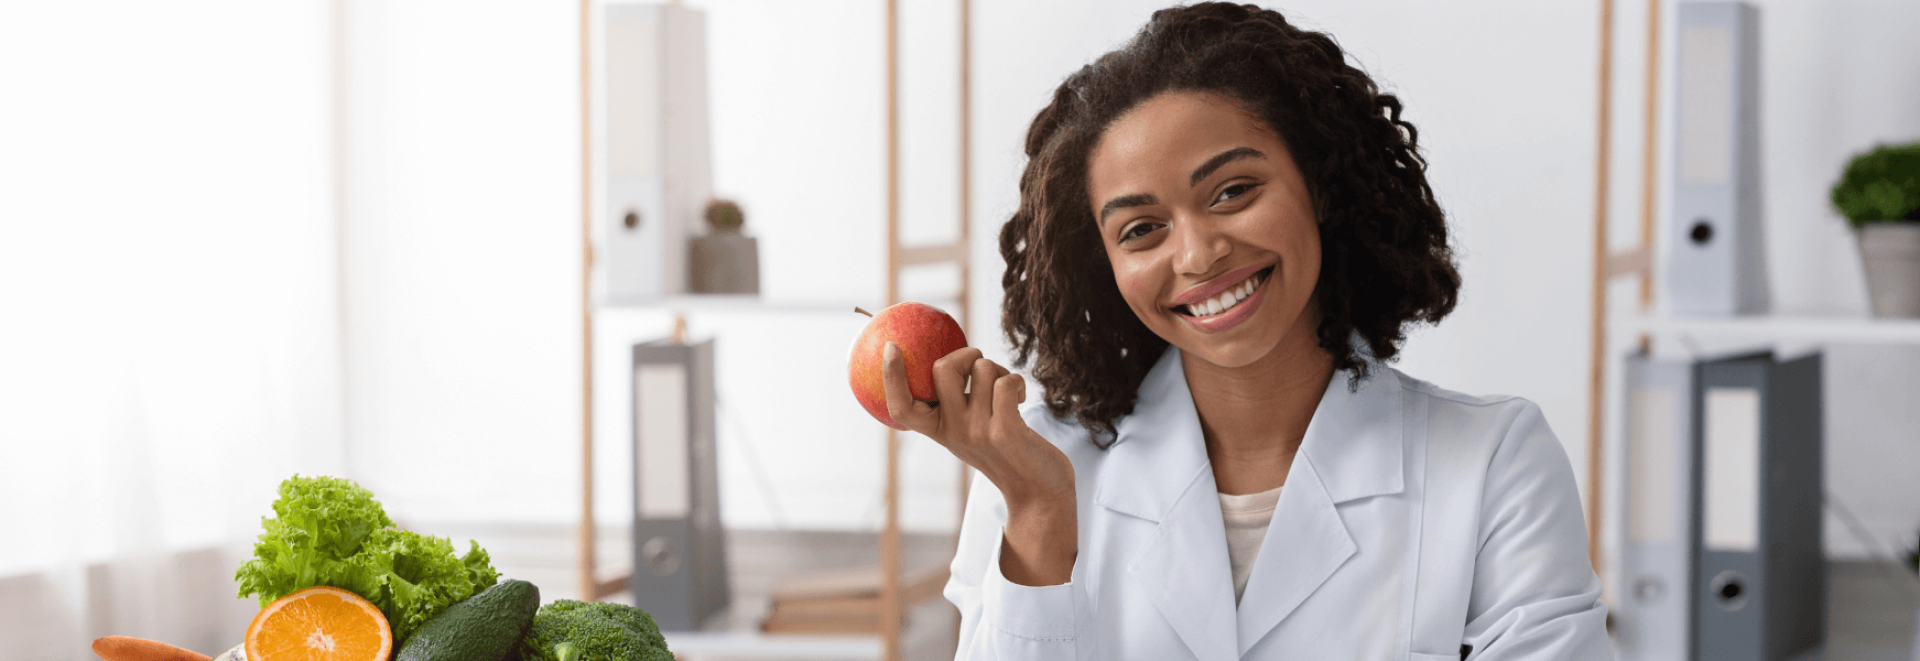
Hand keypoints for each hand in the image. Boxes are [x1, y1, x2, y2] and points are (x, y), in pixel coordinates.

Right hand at [882, 343, 1077, 584]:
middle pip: (943, 369)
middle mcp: (953, 432)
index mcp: (938, 432)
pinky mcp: (1005, 431)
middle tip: (980, 367)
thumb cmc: (1004, 453)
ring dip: (1001, 371)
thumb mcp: (969, 434)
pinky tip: (1021, 398)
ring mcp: (978, 432)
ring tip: (1007, 392)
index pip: (902, 408)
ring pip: (983, 368)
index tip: (890, 346)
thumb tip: (950, 361)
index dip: (891, 376)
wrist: (1038, 493)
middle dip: (967, 354)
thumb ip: (956, 407)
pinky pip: (1006, 382)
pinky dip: (1018, 382)